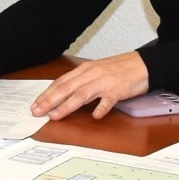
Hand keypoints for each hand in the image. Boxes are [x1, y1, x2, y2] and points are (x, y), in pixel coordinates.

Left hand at [30, 52, 147, 120]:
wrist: (143, 64)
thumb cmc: (119, 69)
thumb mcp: (96, 71)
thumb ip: (81, 81)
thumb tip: (63, 94)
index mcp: (85, 69)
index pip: (61, 82)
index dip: (46, 94)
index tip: (35, 104)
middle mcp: (92, 74)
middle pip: (67, 88)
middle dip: (50, 101)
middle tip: (37, 112)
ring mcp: (105, 82)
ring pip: (82, 94)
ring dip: (67, 106)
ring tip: (55, 115)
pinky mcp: (118, 90)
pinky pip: (108, 100)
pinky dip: (101, 108)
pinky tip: (95, 116)